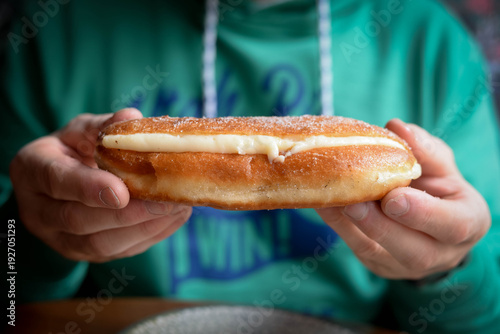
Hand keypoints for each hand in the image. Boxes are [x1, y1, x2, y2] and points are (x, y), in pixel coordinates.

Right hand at [10, 109, 191, 262]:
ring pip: (100, 244)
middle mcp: (39, 212)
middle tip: (165, 201)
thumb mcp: (82, 131)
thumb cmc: (73, 152)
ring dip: (143, 228)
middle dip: (127, 214)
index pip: (57, 181)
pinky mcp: (87, 254)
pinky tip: (173, 218)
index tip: (123, 192)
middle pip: (79, 221)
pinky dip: (150, 236)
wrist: (62, 183)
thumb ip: (104, 127)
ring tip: (176, 208)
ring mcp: (62, 239)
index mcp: (33, 171)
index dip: (89, 188)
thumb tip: (132, 118)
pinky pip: (119, 252)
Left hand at [316, 119, 490, 279]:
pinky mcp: (377, 263)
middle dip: (380, 226)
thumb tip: (397, 127)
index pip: (453, 225)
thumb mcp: (441, 165)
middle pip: (413, 251)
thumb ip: (424, 149)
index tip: (394, 197)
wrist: (429, 220)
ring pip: (377, 252)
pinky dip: (336, 223)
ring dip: (349, 225)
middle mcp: (439, 252)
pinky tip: (322, 202)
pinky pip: (354, 246)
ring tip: (329, 199)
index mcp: (467, 223)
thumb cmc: (438, 187)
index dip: (422, 213)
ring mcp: (404, 264)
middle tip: (354, 203)